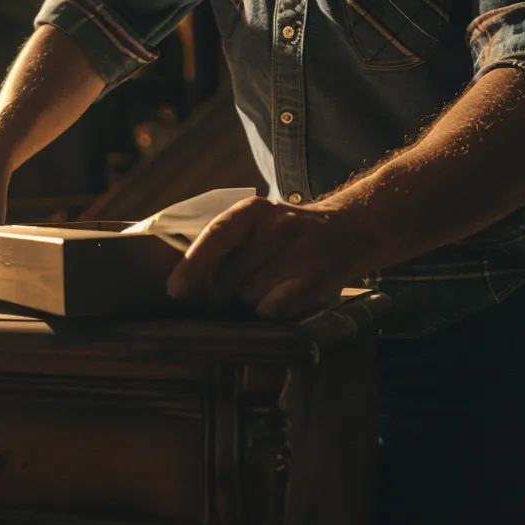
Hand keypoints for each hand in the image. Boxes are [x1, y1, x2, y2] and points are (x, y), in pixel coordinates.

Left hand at [165, 196, 373, 319]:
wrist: (347, 232)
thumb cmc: (285, 239)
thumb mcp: (254, 228)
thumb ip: (222, 251)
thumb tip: (184, 288)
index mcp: (252, 212)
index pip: (216, 236)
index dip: (193, 265)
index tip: (176, 291)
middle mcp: (277, 226)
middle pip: (229, 279)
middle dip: (227, 292)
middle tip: (245, 286)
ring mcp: (300, 251)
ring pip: (250, 298)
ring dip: (252, 303)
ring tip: (271, 288)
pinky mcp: (317, 278)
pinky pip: (276, 308)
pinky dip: (270, 312)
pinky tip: (279, 304)